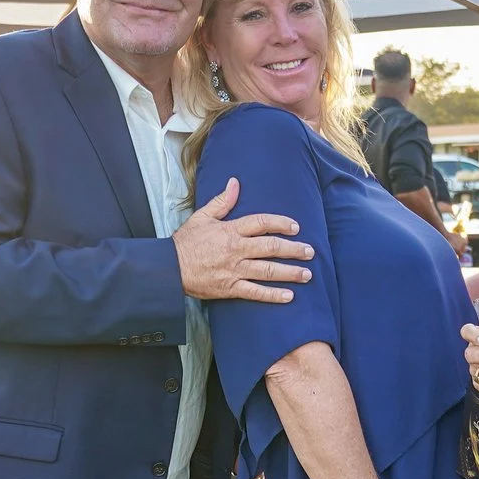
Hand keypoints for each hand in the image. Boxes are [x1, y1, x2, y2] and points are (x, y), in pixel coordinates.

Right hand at [173, 179, 310, 301]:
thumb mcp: (202, 216)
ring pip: (268, 270)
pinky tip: (289, 296)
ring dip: (290, 272)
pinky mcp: (230, 288)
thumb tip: (235, 183)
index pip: (261, 223)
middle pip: (271, 248)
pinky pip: (256, 292)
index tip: (295, 227)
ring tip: (307, 274)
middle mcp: (236, 249)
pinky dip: (273, 295)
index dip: (281, 224)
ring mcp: (234, 270)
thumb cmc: (185, 242)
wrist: (169, 268)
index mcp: (230, 230)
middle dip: (293, 250)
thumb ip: (222, 201)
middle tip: (309, 251)